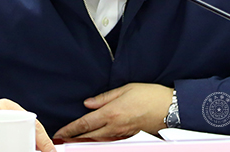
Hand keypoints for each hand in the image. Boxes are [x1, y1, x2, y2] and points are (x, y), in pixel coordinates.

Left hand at [53, 83, 172, 138]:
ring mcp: (121, 134)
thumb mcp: (126, 89)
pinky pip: (108, 139)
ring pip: (97, 139)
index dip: (70, 129)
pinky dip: (97, 139)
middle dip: (73, 138)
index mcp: (111, 113)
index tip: (59, 133)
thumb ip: (104, 97)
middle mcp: (114, 127)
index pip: (84, 124)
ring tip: (73, 139)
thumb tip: (88, 103)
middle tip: (61, 139)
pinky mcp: (127, 136)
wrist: (170, 109)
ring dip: (84, 139)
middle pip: (88, 136)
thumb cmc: (150, 96)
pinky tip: (93, 137)